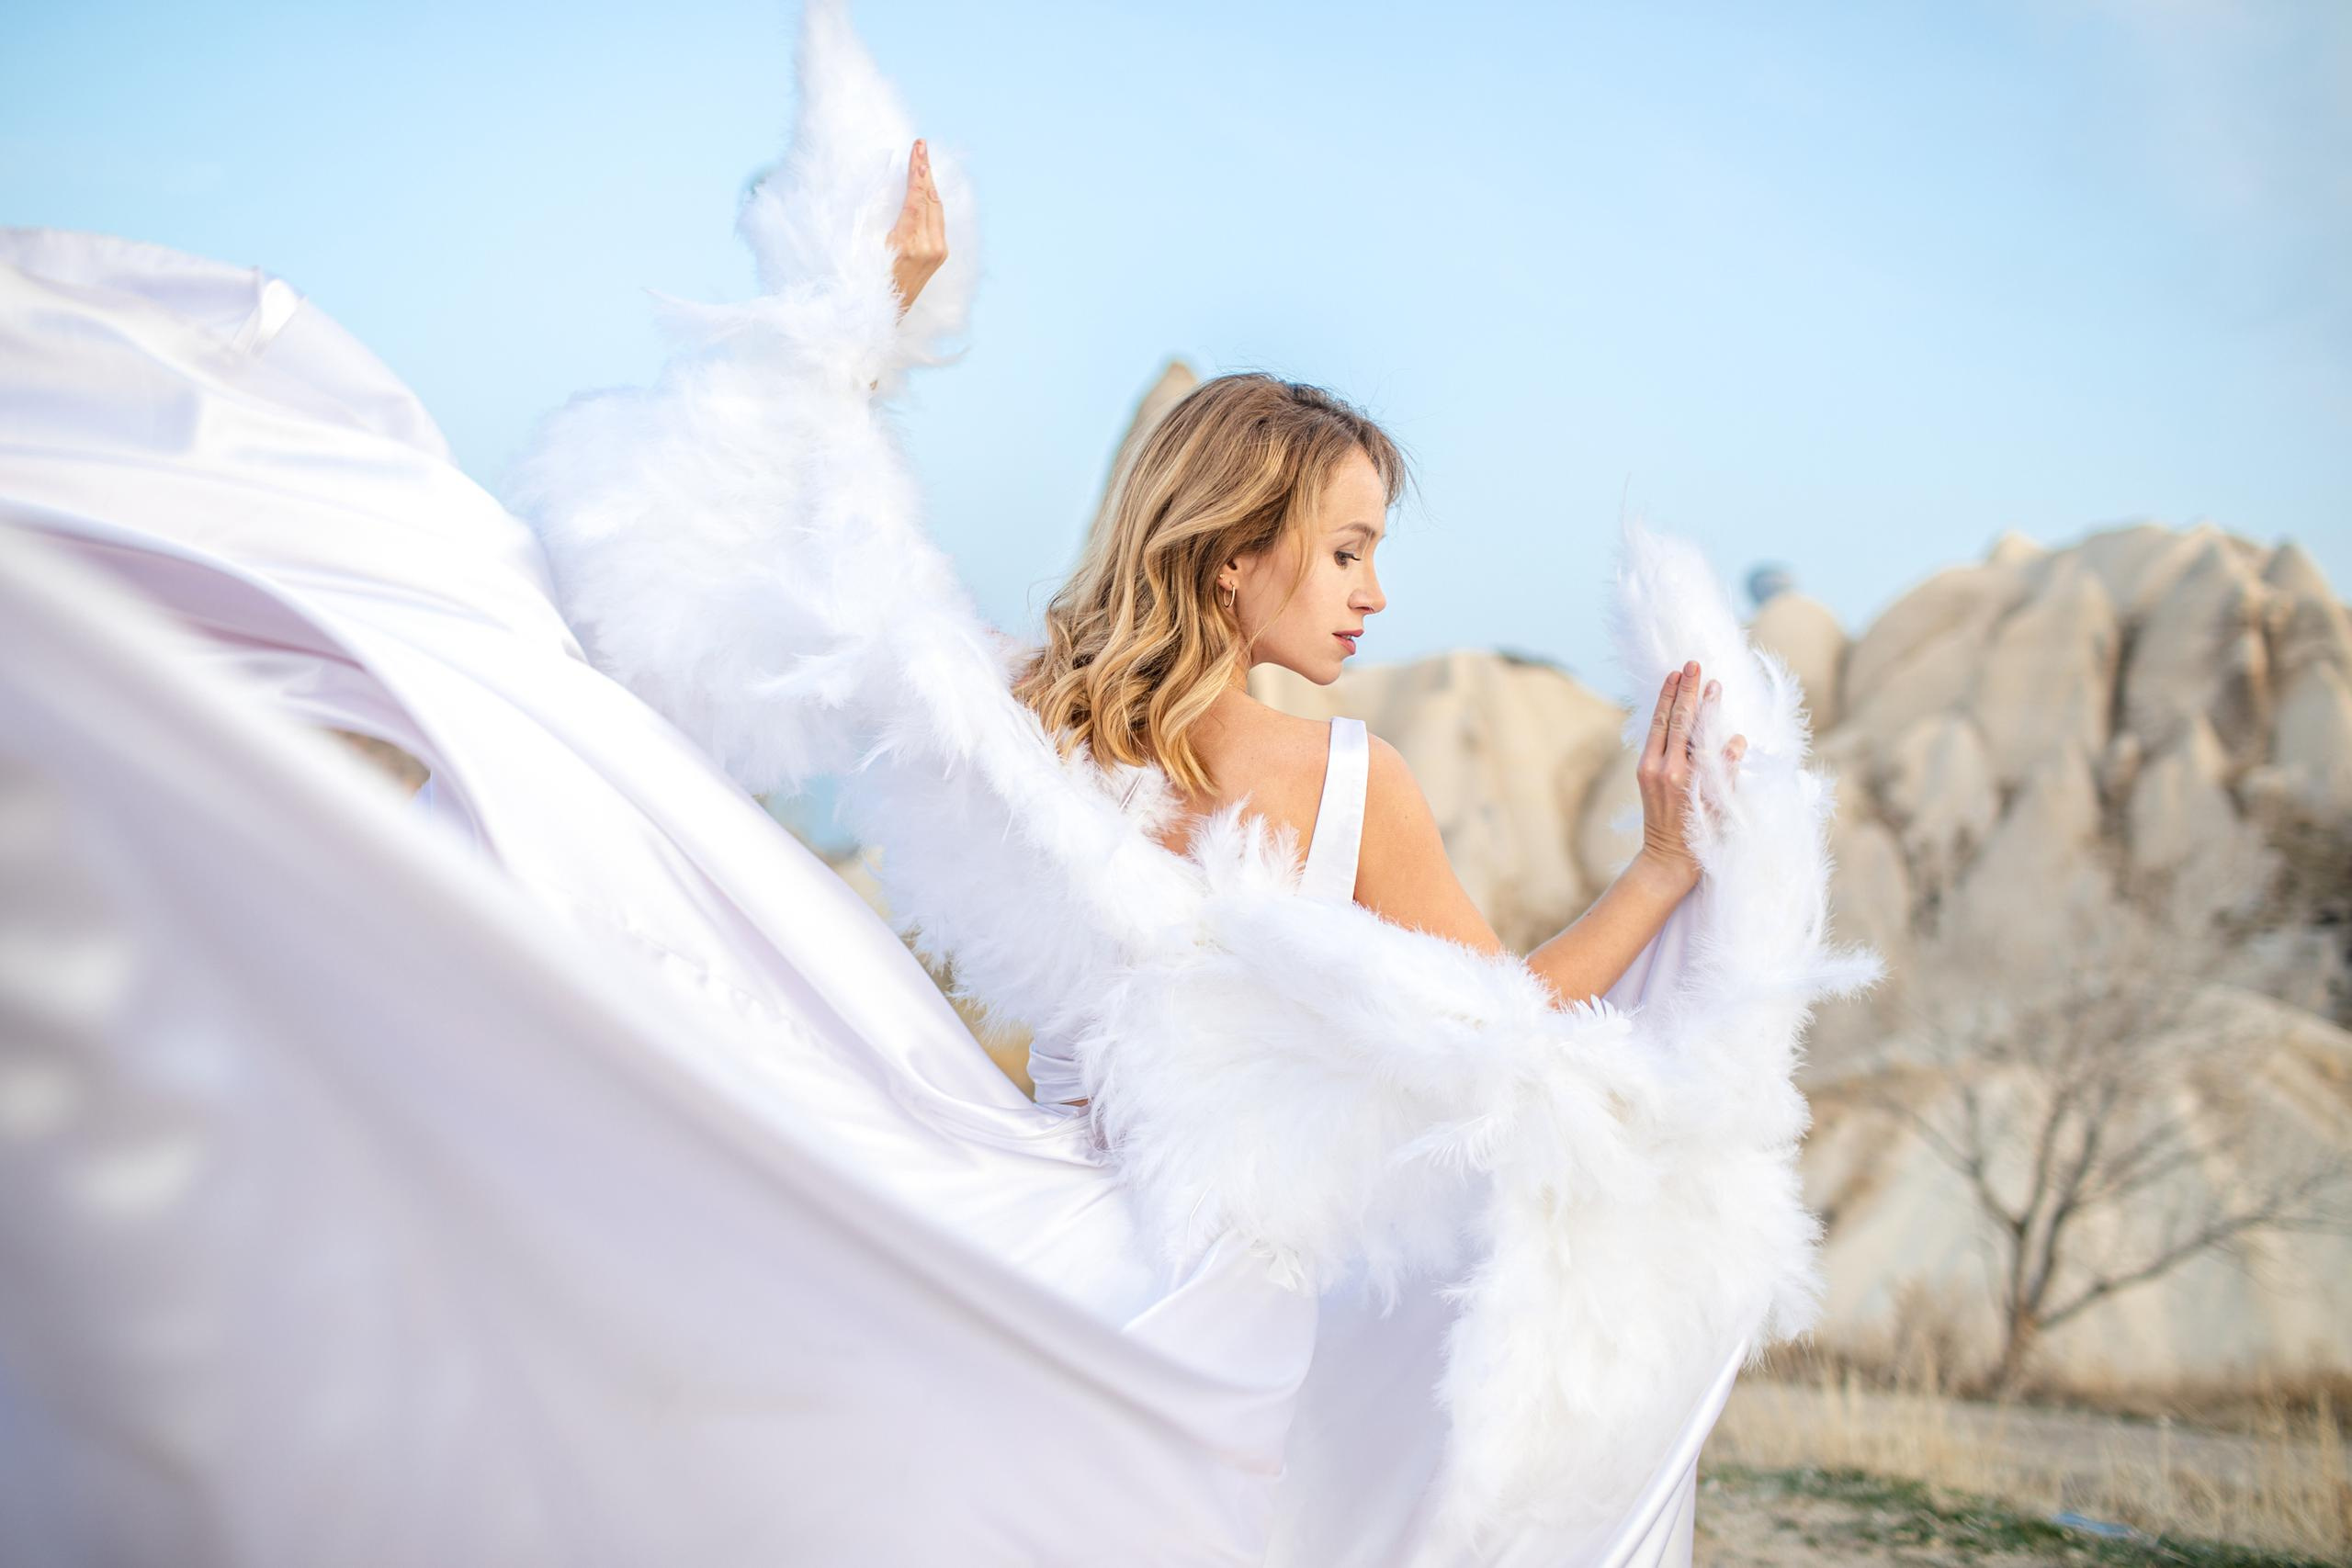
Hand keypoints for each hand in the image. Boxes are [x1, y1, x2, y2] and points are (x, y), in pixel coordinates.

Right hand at [886, 138, 946, 319]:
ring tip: (923, 160)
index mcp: (908, 244)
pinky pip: (938, 219)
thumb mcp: (869, 248)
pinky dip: (932, 200)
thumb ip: (883, 219)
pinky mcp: (941, 254)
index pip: (916, 199)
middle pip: (929, 198)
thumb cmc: (870, 279)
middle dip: (925, 170)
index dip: (917, 172)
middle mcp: (928, 246)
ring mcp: (938, 251)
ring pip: (936, 207)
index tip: (918, 150)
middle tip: (921, 146)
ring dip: (929, 183)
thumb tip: (893, 187)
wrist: (889, 311)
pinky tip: (927, 187)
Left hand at [1634, 660, 1747, 889]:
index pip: (1691, 728)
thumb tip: (1737, 740)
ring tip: (1674, 673)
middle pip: (1672, 719)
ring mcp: (1648, 769)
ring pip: (1657, 724)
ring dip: (1667, 697)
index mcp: (1681, 775)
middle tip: (1690, 663)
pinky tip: (1666, 701)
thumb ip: (1726, 772)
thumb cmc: (1700, 837)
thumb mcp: (1719, 807)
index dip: (1701, 702)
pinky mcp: (1643, 772)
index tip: (1711, 680)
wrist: (1666, 860)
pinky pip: (1653, 736)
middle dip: (1682, 690)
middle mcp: (1661, 768)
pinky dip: (1660, 716)